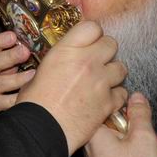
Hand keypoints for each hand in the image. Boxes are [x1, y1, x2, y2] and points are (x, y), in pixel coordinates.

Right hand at [17, 21, 126, 154]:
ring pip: (121, 68)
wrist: (41, 129)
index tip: (88, 41)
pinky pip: (122, 93)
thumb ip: (60, 60)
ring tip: (101, 81)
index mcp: (67, 50)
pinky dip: (115, 96)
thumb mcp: (41, 71)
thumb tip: (67, 58)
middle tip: (96, 61)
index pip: (93, 27)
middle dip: (105, 51)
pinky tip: (103, 99)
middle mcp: (87, 62)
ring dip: (112, 73)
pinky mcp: (108, 103)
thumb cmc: (34, 102)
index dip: (92, 34)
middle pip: (111, 44)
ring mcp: (101, 82)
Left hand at [84, 92, 156, 156]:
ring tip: (150, 147)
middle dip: (132, 125)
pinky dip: (134, 150)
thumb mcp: (144, 136)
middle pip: (112, 122)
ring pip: (119, 137)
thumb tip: (135, 97)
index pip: (102, 107)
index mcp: (94, 133)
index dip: (122, 107)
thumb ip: (139, 113)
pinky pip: (120, 151)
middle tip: (146, 133)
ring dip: (136, 138)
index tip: (135, 113)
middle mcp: (91, 145)